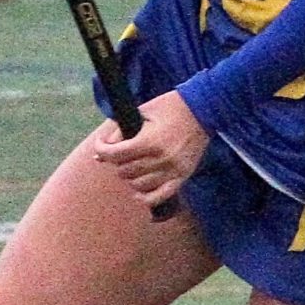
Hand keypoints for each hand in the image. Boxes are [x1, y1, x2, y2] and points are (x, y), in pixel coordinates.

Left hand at [91, 89, 210, 207]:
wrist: (204, 110)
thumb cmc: (170, 107)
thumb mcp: (142, 111)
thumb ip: (120, 130)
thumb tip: (102, 150)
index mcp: (149, 141)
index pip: (114, 154)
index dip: (101, 149)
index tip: (100, 146)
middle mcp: (161, 159)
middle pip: (125, 171)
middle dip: (117, 161)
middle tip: (120, 152)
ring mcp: (172, 170)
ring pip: (138, 185)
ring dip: (130, 176)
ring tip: (132, 165)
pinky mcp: (182, 176)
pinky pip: (159, 197)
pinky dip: (146, 197)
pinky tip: (138, 191)